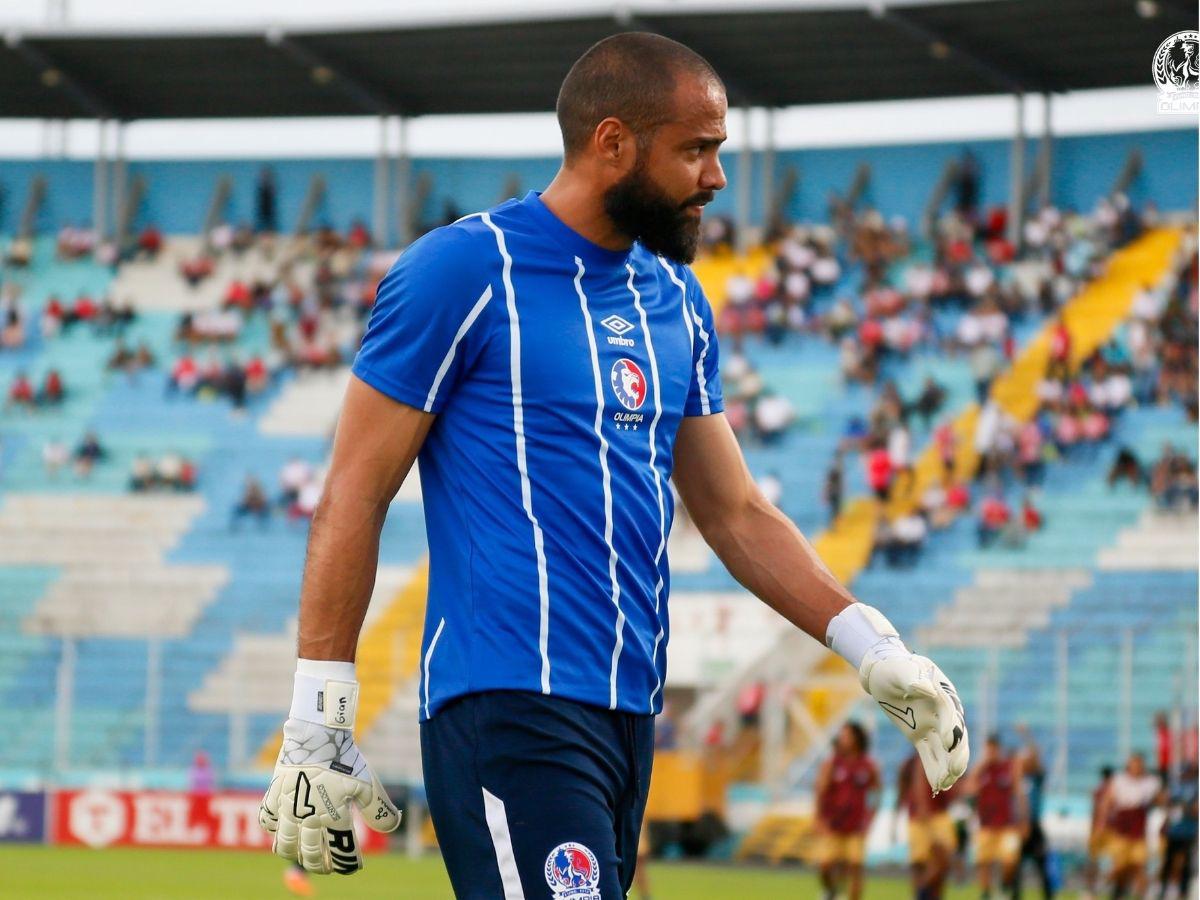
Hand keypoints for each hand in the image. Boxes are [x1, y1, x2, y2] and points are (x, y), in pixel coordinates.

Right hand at [259, 718, 400, 873]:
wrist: (316, 735)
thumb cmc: (344, 759)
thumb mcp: (367, 783)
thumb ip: (379, 809)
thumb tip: (392, 827)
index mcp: (333, 817)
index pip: (342, 853)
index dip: (348, 864)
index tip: (353, 867)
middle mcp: (308, 818)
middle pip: (310, 855)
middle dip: (320, 865)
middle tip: (327, 866)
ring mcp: (287, 809)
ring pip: (284, 846)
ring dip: (294, 853)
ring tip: (303, 853)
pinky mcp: (274, 796)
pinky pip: (268, 822)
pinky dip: (274, 830)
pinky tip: (283, 828)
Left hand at [861, 653, 968, 792]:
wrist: (882, 674)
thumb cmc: (894, 668)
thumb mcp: (902, 669)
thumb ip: (914, 679)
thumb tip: (927, 689)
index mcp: (943, 694)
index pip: (950, 713)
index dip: (950, 727)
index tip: (947, 741)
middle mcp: (942, 713)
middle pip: (955, 736)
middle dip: (956, 754)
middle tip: (954, 770)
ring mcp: (932, 726)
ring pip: (944, 751)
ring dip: (947, 767)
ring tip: (945, 784)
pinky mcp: (919, 736)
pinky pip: (928, 755)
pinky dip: (933, 770)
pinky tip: (936, 787)